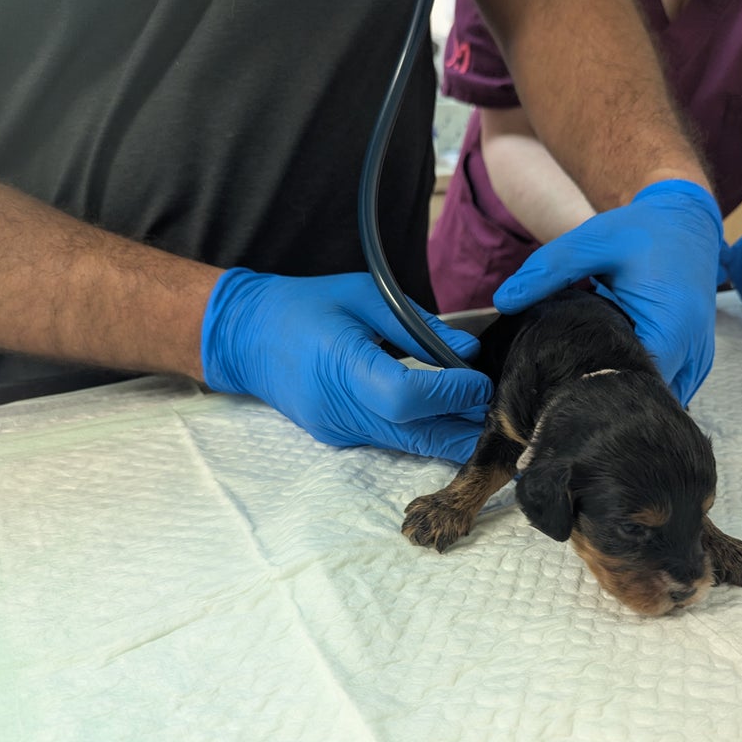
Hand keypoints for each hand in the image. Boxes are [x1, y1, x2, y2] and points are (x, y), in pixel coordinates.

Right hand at [201, 268, 492, 461]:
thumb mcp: (364, 296)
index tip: (479, 382)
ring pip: (406, 444)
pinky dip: (421, 429)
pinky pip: (389, 440)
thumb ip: (419, 328)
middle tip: (497, 414)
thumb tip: (468, 351)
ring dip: (447, 434)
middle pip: (415, 436)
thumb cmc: (305, 306)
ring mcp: (336, 429)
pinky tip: (443, 414)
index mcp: (341, 366)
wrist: (244, 336)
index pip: (407, 397)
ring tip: (479, 416)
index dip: (451, 394)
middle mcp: (338, 409)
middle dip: (462, 429)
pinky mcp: (338, 436)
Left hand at [492, 180, 722, 404]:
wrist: (686, 220)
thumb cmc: (642, 230)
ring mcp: (697, 360)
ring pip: (655, 397)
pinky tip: (608, 367)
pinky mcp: (694, 361)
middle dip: (603, 395)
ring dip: (622, 390)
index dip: (592, 388)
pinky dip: (637, 382)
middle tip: (563, 385)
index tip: (559, 382)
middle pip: (643, 398)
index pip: (630, 383)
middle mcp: (692, 350)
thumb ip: (548, 269)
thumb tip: (504, 299)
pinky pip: (665, 386)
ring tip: (584, 376)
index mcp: (672, 324)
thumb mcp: (591, 240)